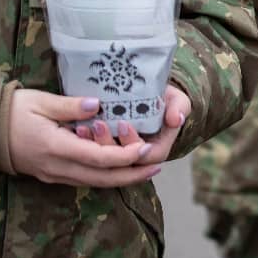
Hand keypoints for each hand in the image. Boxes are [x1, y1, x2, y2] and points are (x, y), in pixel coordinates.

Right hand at [8, 89, 162, 187]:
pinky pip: (84, 179)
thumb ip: (69, 105)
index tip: (146, 149)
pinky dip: (105, 175)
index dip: (124, 157)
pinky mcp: (52, 175)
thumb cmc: (12, 112)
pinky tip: (119, 168)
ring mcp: (54, 174)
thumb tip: (96, 104)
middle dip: (131, 175)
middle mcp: (57, 166)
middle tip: (156, 166)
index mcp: (55, 147)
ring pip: (94, 182)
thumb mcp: (39, 101)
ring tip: (145, 169)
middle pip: (101, 178)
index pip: (97, 158)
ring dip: (121, 178)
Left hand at [72, 85, 189, 159]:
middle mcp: (138, 156)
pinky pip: (95, 153)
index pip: (145, 156)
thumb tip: (175, 119)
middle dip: (108, 145)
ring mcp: (121, 153)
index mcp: (157, 149)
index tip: (123, 124)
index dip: (133, 144)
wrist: (149, 95)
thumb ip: (180, 107)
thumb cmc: (166, 98)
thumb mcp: (177, 99)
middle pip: (121, 162)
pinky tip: (76, 128)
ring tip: (82, 127)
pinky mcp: (107, 148)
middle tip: (97, 124)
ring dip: (93, 145)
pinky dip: (86, 143)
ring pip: (106, 159)